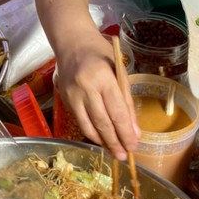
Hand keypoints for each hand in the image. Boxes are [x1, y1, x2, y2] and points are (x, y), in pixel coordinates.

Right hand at [55, 32, 139, 159]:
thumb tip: (134, 130)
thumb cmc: (100, 53)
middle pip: (103, 122)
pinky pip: (80, 121)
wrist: (72, 42)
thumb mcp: (119, 71)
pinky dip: (91, 132)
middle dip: (115, 142)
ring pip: (89, 126)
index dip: (126, 132)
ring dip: (103, 142)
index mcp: (103, 77)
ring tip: (114, 153)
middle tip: (124, 156)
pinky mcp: (64, 99)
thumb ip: (126, 100)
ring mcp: (72, 94)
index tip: (134, 146)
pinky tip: (101, 139)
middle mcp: (85, 87)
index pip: (117, 111)